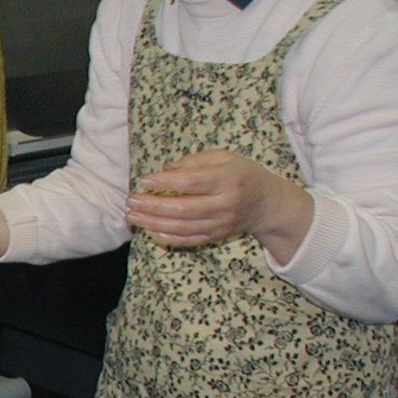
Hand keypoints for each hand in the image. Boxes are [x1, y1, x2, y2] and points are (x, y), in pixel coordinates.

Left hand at [127, 150, 312, 261]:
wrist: (267, 204)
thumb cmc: (240, 174)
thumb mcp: (224, 158)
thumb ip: (194, 161)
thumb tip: (165, 170)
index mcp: (228, 179)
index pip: (192, 182)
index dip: (166, 183)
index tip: (144, 180)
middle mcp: (225, 204)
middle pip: (183, 208)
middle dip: (153, 206)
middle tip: (131, 201)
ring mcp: (221, 223)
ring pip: (182, 227)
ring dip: (153, 223)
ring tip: (132, 216)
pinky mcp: (216, 236)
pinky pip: (188, 240)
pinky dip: (167, 237)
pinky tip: (150, 230)